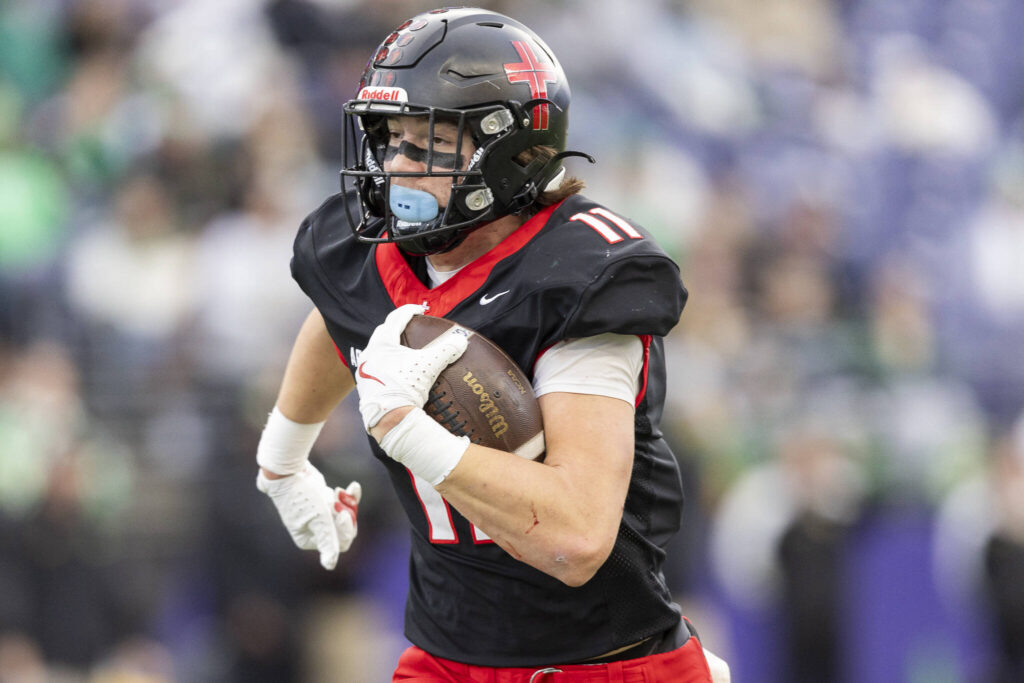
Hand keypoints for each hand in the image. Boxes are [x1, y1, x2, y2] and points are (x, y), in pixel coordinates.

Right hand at [257, 464, 360, 569]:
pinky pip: (345, 504)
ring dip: (348, 503)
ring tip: (341, 492)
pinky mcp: (325, 503)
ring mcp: (320, 516)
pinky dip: (350, 496)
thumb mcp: (318, 519)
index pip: (340, 544)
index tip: (342, 514)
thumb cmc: (302, 496)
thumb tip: (330, 566)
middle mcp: (315, 531)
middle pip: (345, 530)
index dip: (346, 530)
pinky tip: (352, 487)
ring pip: (346, 515)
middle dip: (347, 514)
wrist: (290, 471)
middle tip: (339, 501)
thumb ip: (327, 541)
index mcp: (309, 540)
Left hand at [355, 304, 468, 430]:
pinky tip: (395, 372)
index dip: (409, 311)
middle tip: (409, 328)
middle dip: (395, 327)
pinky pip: (375, 368)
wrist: (389, 419)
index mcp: (382, 344)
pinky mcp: (365, 387)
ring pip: (376, 351)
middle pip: (382, 333)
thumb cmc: (406, 387)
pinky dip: (386, 364)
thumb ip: (446, 350)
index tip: (420, 309)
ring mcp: (365, 371)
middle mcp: (369, 354)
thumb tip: (461, 340)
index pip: (395, 319)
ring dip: (389, 347)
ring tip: (402, 351)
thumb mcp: (429, 365)